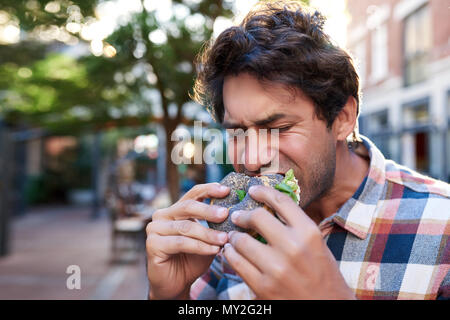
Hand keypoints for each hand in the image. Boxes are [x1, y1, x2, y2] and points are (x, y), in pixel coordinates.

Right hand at [146, 183, 229, 298]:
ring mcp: (155, 229)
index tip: (226, 190)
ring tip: (225, 239)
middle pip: (188, 206)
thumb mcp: (206, 238)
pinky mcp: (153, 244)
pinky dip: (200, 246)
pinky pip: (181, 242)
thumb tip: (234, 213)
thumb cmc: (192, 259)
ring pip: (187, 227)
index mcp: (175, 209)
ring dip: (208, 234)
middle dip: (209, 210)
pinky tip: (214, 250)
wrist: (176, 284)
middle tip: (226, 214)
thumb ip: (214, 225)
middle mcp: (162, 215)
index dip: (209, 189)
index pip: (193, 194)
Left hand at [222, 185, 354, 299]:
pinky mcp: (263, 287)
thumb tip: (269, 205)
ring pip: (241, 240)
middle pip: (257, 217)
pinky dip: (230, 254)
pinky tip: (231, 251)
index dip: (263, 191)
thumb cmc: (322, 274)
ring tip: (233, 236)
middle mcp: (293, 248)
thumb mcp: (317, 244)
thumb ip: (296, 226)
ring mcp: (276, 268)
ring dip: (234, 236)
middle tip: (237, 216)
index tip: (253, 190)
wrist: (327, 308)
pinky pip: (236, 262)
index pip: (281, 201)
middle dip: (243, 214)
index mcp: (309, 233)